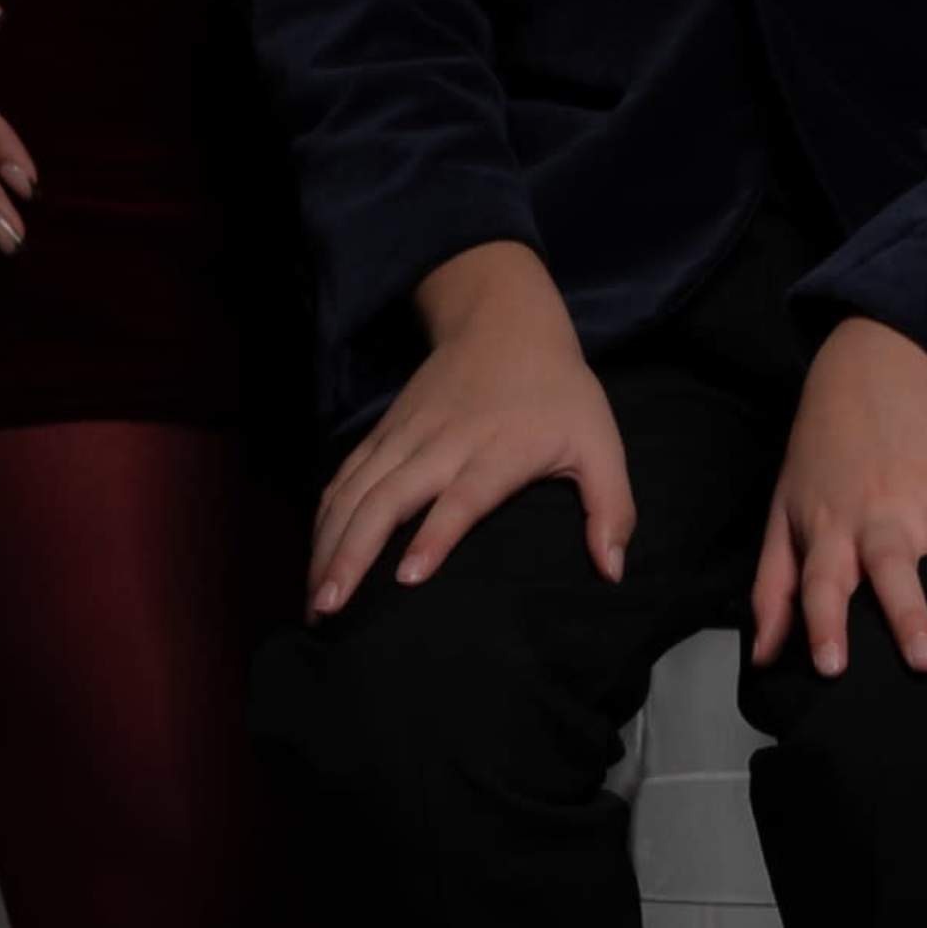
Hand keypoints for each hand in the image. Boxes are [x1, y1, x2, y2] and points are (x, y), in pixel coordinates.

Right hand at [308, 242, 633, 614]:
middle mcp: (443, 444)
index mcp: (498, 451)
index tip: (406, 579)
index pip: (462, 498)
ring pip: (356, 491)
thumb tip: (612, 570)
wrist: (504, 319)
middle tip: (329, 609)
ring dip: (328, 544)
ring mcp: (406, 436)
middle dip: (352, 555)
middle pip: (388, 500)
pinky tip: (313, 553)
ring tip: (314, 599)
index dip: (435, 536)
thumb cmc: (559, 391)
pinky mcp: (385, 431)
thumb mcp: (600, 442)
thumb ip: (611, 507)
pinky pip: (345, 475)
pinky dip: (325, 514)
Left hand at [753, 316, 926, 677]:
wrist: (872, 373)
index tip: (831, 666)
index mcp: (833, 527)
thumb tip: (765, 658)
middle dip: (911, 614)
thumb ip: (774, 587)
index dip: (823, 622)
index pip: (821, 582)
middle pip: (895, 569)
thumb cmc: (823, 456)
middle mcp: (885, 518)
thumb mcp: (784, 512)